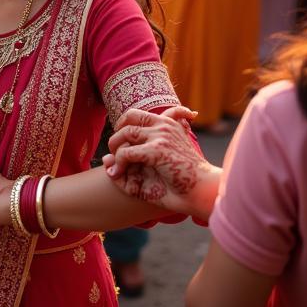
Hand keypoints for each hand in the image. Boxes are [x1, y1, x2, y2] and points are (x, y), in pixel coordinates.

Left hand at [104, 107, 219, 219]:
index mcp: (170, 125)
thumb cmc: (179, 184)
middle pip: (130, 116)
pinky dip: (119, 165)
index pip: (142, 112)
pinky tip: (118, 174)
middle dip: (117, 132)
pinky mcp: (157, 150)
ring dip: (116, 148)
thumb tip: (105, 158)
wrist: (201, 193)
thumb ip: (132, 159)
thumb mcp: (155, 168)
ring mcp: (161, 135)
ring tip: (118, 166)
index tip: (122, 142)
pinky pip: (126, 153)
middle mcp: (165, 126)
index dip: (125, 123)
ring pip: (125, 133)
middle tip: (116, 152)